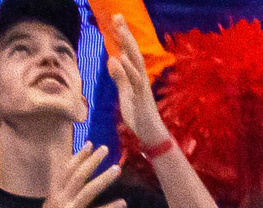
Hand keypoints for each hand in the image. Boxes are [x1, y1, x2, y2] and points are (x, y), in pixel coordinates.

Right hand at [21, 144, 127, 207]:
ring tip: (117, 169)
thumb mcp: (51, 206)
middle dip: (92, 161)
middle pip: (77, 175)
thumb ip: (60, 192)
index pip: (66, 169)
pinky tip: (123, 203)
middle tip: (105, 149)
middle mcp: (61, 199)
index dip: (78, 156)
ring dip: (103, 179)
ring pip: (88, 191)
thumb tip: (66, 180)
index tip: (89, 144)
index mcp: (55, 193)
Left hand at [108, 24, 172, 150]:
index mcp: (136, 77)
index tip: (116, 20)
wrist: (150, 134)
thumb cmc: (138, 115)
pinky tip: (122, 58)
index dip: (123, 36)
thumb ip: (119, 78)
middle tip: (118, 17)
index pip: (129, 52)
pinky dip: (129, 69)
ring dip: (128, 47)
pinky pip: (136, 81)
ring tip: (120, 31)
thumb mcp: (125, 94)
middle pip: (133, 52)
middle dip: (125, 34)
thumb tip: (112, 60)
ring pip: (136, 63)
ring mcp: (142, 87)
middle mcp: (141, 78)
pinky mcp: (142, 98)